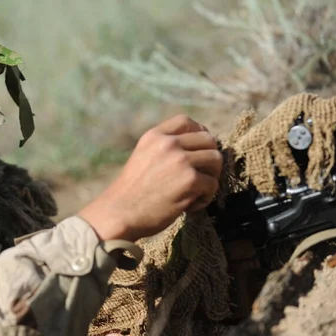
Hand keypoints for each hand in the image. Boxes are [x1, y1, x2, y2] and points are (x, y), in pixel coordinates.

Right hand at [79, 115, 221, 241]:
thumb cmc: (131, 192)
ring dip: (210, 178)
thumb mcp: (142, 158)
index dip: (199, 133)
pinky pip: (213, 184)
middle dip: (209, 159)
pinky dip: (205, 198)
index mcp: (154, 136)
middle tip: (200, 177)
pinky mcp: (190, 180)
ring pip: (216, 160)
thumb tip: (197, 149)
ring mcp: (181, 160)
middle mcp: (168, 144)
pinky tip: (190, 206)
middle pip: (208, 140)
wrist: (120, 214)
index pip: (186, 121)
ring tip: (196, 192)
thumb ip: (164, 149)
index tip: (199, 150)